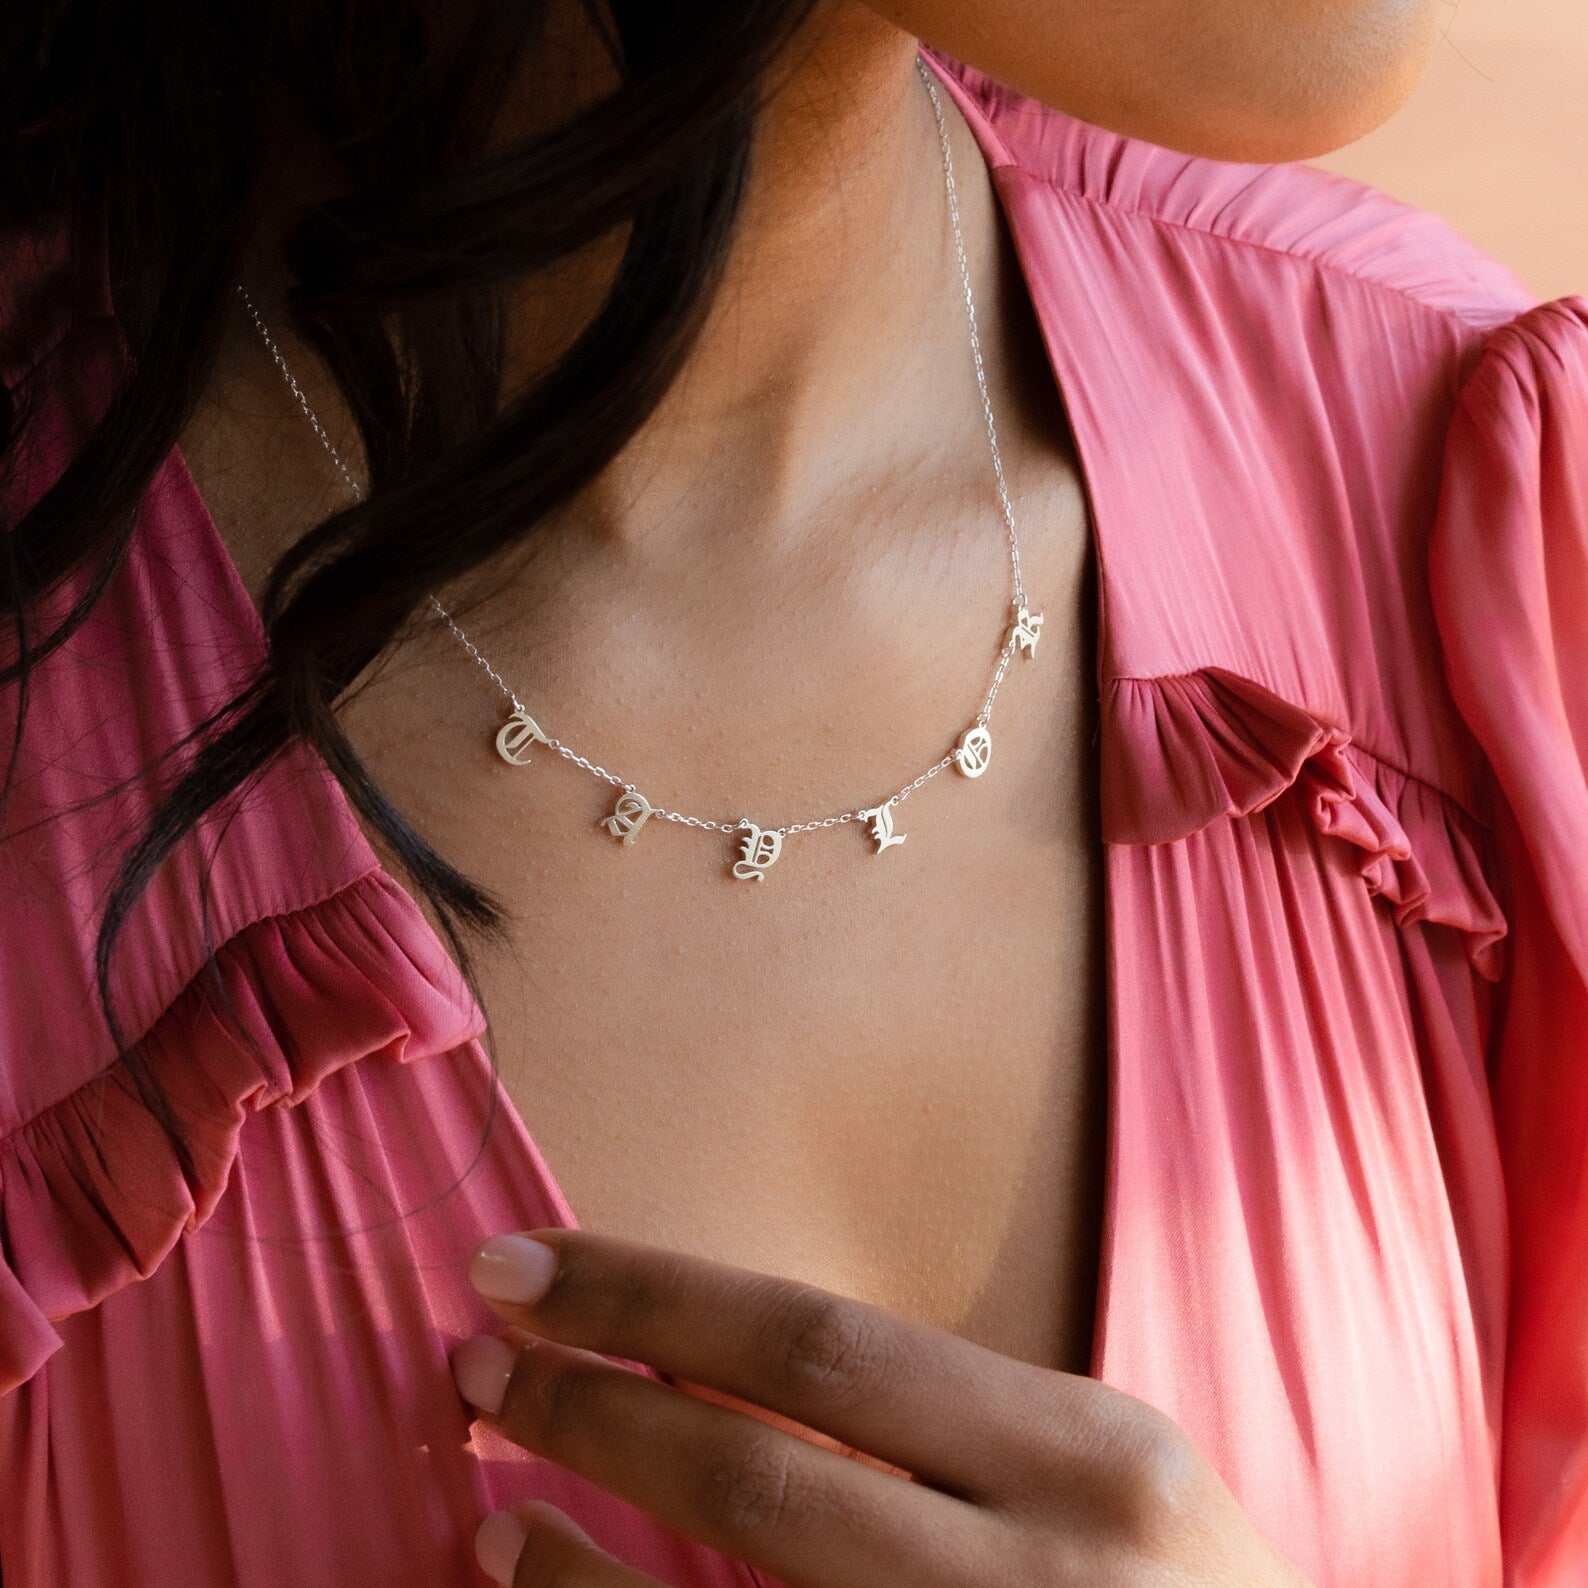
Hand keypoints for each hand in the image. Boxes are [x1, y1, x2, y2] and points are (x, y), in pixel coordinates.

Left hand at [450, 1229, 1311, 1587]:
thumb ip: (950, 1427)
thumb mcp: (1107, 1481)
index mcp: (1088, 1458)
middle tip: (471, 1356)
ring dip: (576, 1561)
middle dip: (590, 1404)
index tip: (522, 1265)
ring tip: (483, 1504)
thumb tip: (713, 1359)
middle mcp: (1041, 1578)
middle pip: (759, 1464)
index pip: (819, 1344)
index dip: (650, 1297)